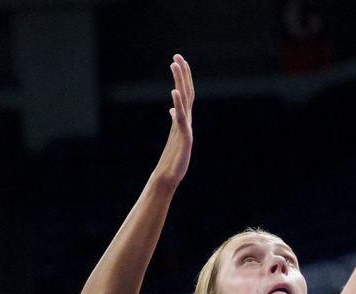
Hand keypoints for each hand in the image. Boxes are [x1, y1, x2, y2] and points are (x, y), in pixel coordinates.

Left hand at [153, 54, 193, 185]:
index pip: (185, 93)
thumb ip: (175, 120)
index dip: (183, 76)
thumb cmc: (171, 158)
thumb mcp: (173, 134)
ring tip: (175, 65)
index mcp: (183, 118)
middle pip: (186, 92)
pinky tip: (174, 92)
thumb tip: (172, 109)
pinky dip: (178, 104)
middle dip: (183, 73)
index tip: (178, 59)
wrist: (169, 176)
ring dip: (180, 81)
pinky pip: (180, 118)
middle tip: (177, 55)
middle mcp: (186, 120)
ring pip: (184, 100)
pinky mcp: (184, 138)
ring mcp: (186, 128)